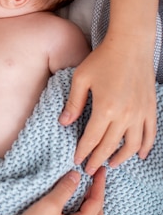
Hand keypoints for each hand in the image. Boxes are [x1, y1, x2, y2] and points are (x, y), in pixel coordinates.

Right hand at [6, 168, 104, 214]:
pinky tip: (72, 205)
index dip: (100, 186)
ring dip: (90, 206)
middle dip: (99, 199)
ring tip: (85, 191)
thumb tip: (77, 176)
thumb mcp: (50, 204)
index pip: (96, 204)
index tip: (101, 171)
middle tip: (95, 183)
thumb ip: (65, 189)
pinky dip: (81, 212)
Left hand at [59, 36, 156, 173]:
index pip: (92, 139)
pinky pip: (150, 134)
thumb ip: (74, 102)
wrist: (131, 44)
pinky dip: (145, 147)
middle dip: (98, 160)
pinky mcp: (150, 109)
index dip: (84, 152)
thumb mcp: (81, 78)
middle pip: (110, 146)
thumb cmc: (103, 59)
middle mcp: (125, 115)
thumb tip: (63, 123)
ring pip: (132, 145)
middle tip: (90, 169)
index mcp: (105, 108)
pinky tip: (139, 155)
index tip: (77, 161)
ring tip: (111, 164)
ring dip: (121, 158)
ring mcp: (140, 113)